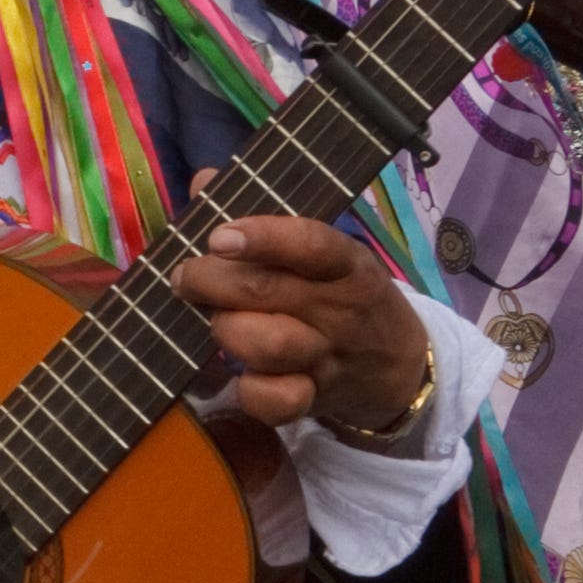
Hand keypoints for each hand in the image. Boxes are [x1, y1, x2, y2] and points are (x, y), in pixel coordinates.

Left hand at [171, 214, 426, 435]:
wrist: (397, 365)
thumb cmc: (340, 293)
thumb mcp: (323, 252)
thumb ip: (264, 217)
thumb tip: (202, 181)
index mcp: (345, 263)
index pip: (312, 244)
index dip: (263, 237)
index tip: (219, 236)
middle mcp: (339, 309)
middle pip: (268, 291)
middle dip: (212, 281)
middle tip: (185, 276)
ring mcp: (326, 357)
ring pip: (269, 344)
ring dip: (228, 330)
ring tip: (217, 321)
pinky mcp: (313, 399)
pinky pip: (276, 401)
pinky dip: (248, 390)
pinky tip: (235, 375)